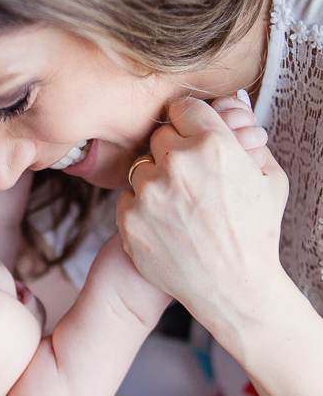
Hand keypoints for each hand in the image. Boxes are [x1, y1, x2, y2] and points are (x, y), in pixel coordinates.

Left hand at [116, 96, 289, 337]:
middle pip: (158, 137)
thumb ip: (248, 139)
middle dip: (171, 153)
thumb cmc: (256, 234)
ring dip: (154, 182)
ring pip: (140, 168)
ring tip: (178, 208)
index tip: (190, 136)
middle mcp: (178, 164)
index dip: (188, 122)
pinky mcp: (129, 220)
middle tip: (187, 179)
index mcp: (214, 144)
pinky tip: (166, 226)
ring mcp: (149, 193)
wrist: (233, 288)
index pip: (183, 107)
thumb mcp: (270, 179)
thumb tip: (233, 107)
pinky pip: (127, 199)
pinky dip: (141, 209)